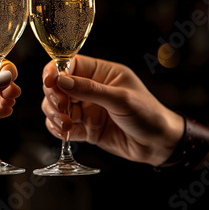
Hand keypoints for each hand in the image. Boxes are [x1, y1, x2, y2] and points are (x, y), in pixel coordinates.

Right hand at [41, 55, 183, 165]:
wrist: (160, 145)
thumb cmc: (148, 115)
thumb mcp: (121, 99)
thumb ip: (90, 90)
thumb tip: (61, 80)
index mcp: (101, 73)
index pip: (69, 64)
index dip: (55, 71)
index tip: (49, 82)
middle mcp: (90, 89)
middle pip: (57, 86)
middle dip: (53, 97)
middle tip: (61, 108)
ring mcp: (86, 108)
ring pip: (55, 106)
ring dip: (54, 115)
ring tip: (67, 126)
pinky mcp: (85, 127)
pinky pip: (61, 125)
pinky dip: (57, 129)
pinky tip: (66, 133)